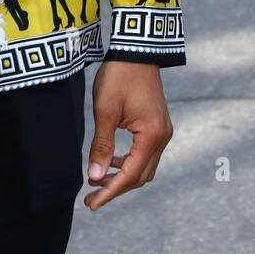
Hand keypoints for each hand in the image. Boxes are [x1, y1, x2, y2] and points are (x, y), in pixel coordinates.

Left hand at [84, 60, 172, 210]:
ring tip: (97, 180)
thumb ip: (102, 145)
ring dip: (123, 176)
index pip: (130, 175)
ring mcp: (163, 131)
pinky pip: (146, 153)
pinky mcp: (158, 125)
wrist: (137, 49)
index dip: (110, 192)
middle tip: (90, 198)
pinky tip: (112, 160)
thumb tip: (95, 177)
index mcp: (152, 135)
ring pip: (144, 167)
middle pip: (140, 176)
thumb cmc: (119, 75)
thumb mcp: (105, 110)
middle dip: (116, 188)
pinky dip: (129, 162)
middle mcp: (163, 137)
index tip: (91, 204)